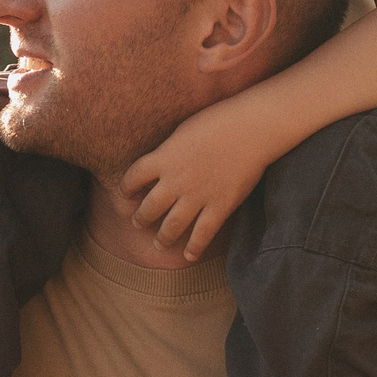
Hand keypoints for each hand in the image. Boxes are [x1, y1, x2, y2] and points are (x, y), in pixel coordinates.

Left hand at [122, 93, 291, 260]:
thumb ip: (169, 150)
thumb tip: (162, 159)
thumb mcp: (183, 131)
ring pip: (172, 226)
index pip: (134, 177)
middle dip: (141, 218)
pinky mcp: (220, 206)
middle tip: (138, 222)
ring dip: (162, 237)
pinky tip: (188, 256)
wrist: (250, 129)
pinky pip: (202, 233)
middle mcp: (175, 180)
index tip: (125, 193)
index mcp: (164, 158)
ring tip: (158, 243)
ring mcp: (197, 196)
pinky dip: (194, 247)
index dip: (126, 187)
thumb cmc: (218, 121)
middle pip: (149, 207)